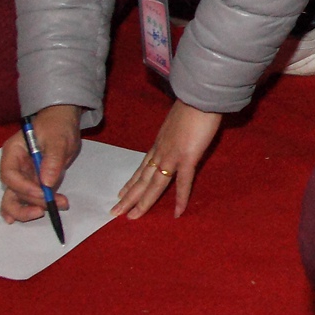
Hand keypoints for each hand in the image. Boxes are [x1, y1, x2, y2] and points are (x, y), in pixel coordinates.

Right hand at [0, 103, 81, 223]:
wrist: (63, 122)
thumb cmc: (57, 125)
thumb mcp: (58, 139)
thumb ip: (53, 159)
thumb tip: (47, 182)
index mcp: (13, 152)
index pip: (10, 175)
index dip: (23, 187)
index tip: (43, 192)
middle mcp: (14, 166)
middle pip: (11, 190)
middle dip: (26, 203)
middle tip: (44, 209)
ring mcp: (23, 175)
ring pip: (16, 197)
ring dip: (30, 208)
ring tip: (51, 210)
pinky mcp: (33, 181)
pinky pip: (27, 197)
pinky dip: (28, 207)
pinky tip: (27, 217)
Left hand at [109, 100, 223, 219]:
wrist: (200, 97)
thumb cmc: (192, 107)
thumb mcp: (177, 122)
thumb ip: (175, 133)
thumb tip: (178, 137)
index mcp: (159, 144)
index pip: (142, 167)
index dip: (131, 182)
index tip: (120, 193)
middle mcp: (161, 152)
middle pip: (141, 179)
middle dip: (128, 197)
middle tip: (115, 212)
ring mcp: (172, 156)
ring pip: (154, 184)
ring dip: (143, 202)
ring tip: (132, 217)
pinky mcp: (187, 158)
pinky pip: (183, 183)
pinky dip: (180, 199)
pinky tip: (177, 213)